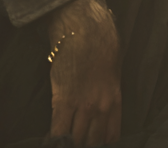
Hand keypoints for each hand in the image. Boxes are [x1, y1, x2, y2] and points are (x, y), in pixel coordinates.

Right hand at [46, 0, 121, 146]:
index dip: (103, 144)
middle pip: (93, 141)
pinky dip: (55, 139)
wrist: (85, 30)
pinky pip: (58, 130)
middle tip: (77, 145)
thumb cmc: (101, 46)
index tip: (95, 146)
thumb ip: (108, 94)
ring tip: (66, 145)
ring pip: (76, 139)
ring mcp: (82, 106)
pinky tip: (52, 143)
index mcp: (115, 100)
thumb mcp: (114, 73)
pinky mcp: (62, 101)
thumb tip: (101, 109)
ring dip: (70, 144)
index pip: (111, 135)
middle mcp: (100, 108)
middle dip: (86, 146)